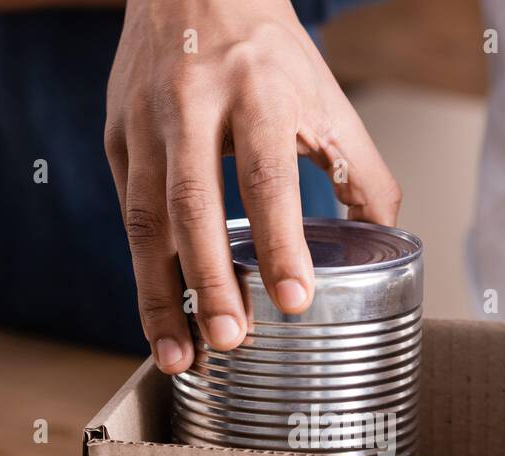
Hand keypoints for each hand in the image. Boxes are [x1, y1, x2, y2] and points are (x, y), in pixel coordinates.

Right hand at [104, 0, 400, 373]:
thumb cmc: (267, 51)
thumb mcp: (326, 96)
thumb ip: (362, 170)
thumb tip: (389, 241)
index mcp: (257, 90)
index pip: (267, 175)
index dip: (281, 242)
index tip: (294, 301)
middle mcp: (191, 103)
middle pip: (194, 204)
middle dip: (211, 280)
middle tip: (232, 340)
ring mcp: (144, 122)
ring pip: (146, 221)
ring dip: (161, 296)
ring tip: (181, 356)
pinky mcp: (115, 139)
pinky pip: (129, 217)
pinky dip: (145, 274)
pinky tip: (163, 317)